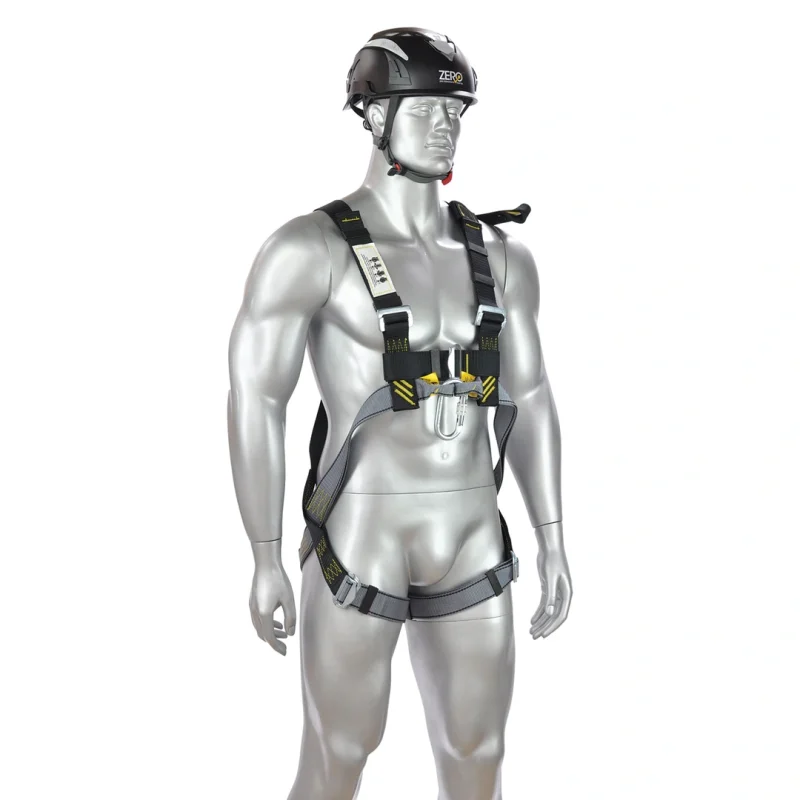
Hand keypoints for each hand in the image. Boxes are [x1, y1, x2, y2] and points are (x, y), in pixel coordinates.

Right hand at [250, 540, 296, 655]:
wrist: (266, 564)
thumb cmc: (278, 580)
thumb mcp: (289, 600)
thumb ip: (290, 618)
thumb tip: (290, 633)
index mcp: (264, 614)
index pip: (269, 637)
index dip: (277, 647)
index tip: (285, 653)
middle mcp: (255, 612)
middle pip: (263, 634)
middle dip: (274, 641)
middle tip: (285, 645)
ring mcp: (251, 607)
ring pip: (259, 627)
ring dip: (270, 632)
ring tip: (283, 633)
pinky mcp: (252, 602)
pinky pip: (258, 619)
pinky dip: (267, 624)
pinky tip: (276, 620)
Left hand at [529, 521, 571, 639]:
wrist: (550, 548)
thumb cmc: (553, 561)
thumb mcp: (551, 579)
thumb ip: (550, 596)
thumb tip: (549, 613)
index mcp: (567, 594)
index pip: (561, 615)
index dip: (552, 626)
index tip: (543, 635)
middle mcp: (563, 595)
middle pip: (553, 616)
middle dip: (544, 627)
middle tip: (534, 636)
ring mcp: (556, 592)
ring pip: (548, 611)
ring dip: (540, 621)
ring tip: (531, 631)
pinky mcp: (548, 588)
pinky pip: (544, 604)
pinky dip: (538, 612)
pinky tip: (532, 619)